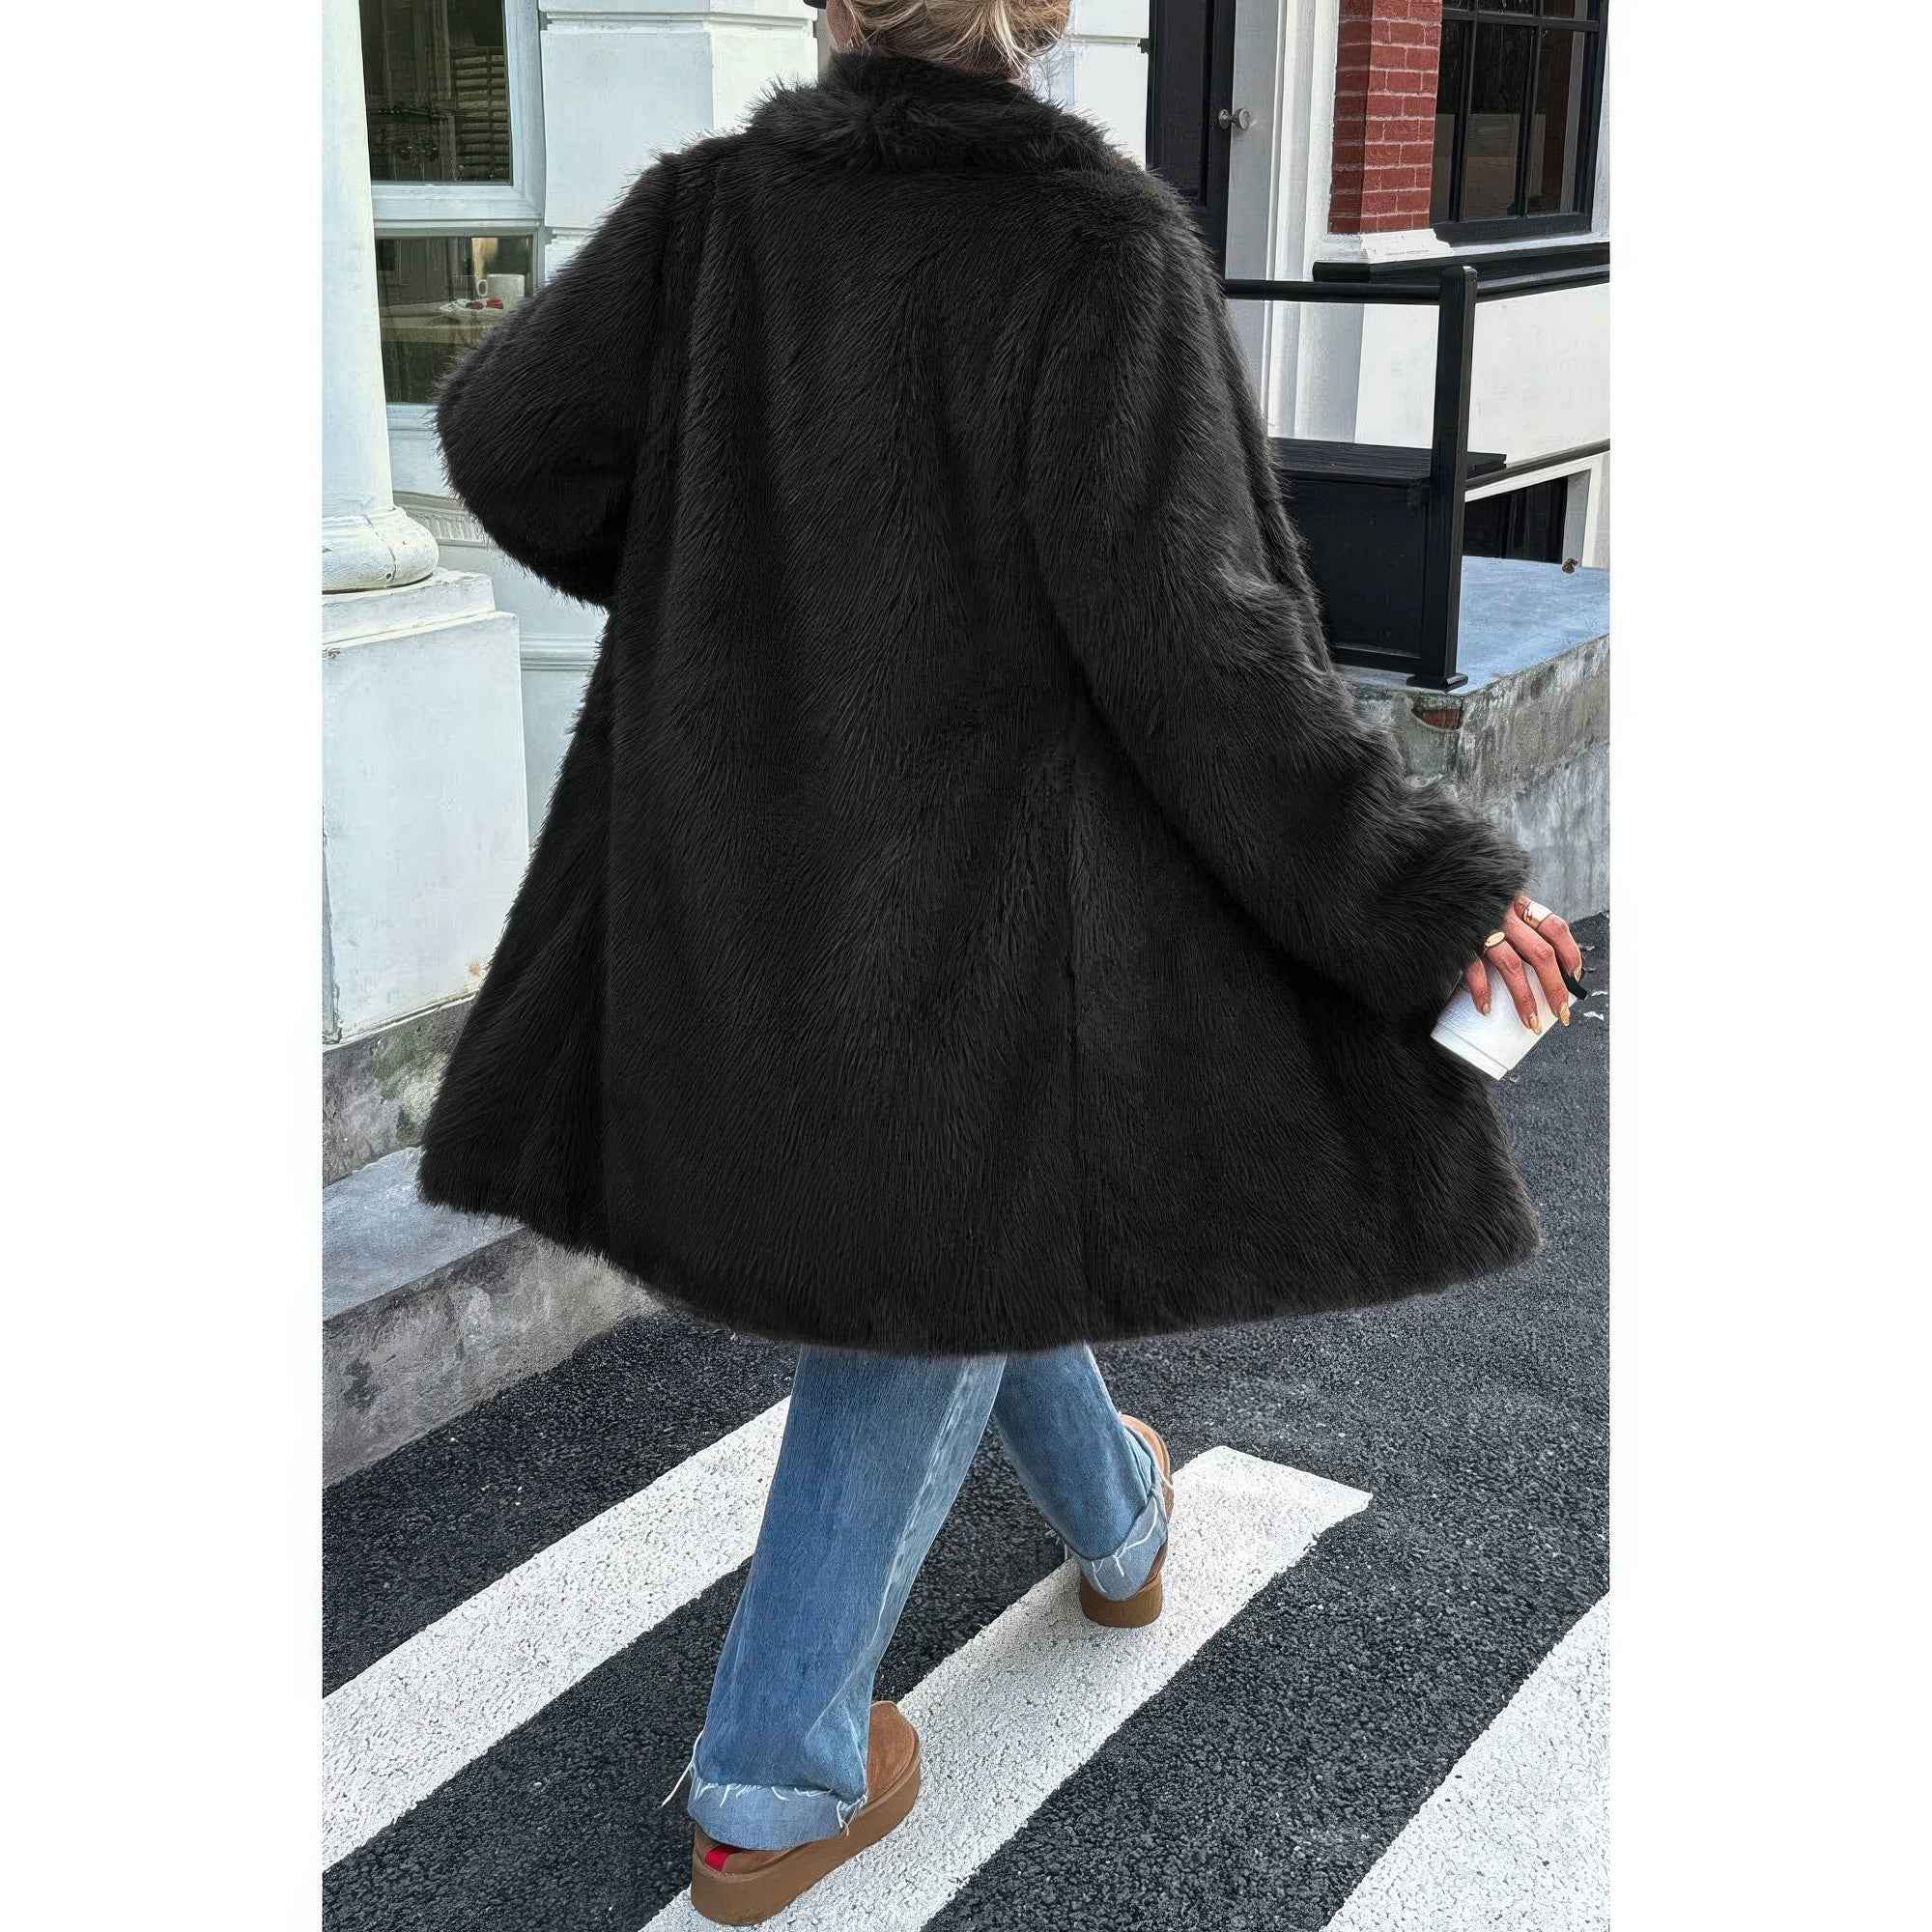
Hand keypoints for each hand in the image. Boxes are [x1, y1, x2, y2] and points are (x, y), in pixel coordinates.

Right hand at [1463, 895, 1585, 1032]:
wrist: (1433, 887)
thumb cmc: (1468, 900)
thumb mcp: (1497, 902)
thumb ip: (1516, 923)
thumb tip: (1541, 962)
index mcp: (1517, 904)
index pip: (1555, 928)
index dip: (1570, 954)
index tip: (1575, 977)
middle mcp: (1504, 915)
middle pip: (1541, 954)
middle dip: (1555, 988)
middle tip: (1561, 1012)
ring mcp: (1481, 928)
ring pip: (1512, 966)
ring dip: (1525, 999)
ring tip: (1530, 1022)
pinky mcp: (1459, 941)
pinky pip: (1474, 969)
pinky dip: (1482, 991)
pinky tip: (1486, 1008)